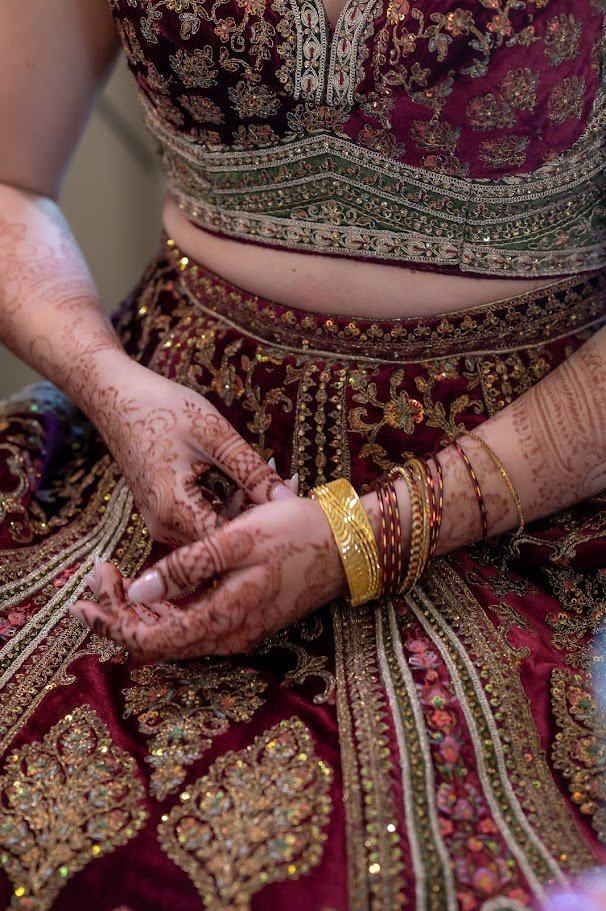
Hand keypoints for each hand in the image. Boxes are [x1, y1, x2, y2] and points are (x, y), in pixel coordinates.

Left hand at [70, 497, 345, 659]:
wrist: (350, 543)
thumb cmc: (296, 533)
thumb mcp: (237, 539)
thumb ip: (186, 566)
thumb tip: (133, 592)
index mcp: (221, 620)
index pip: (148, 640)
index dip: (109, 623)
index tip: (82, 597)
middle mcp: (226, 635)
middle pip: (156, 640)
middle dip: (118, 612)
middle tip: (96, 572)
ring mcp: (236, 629)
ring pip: (173, 630)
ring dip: (139, 607)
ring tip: (114, 572)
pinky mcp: (243, 616)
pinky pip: (193, 620)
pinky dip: (165, 604)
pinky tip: (153, 579)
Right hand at [85, 357, 294, 544]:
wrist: (115, 397)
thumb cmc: (162, 408)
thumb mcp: (215, 435)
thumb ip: (252, 471)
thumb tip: (288, 498)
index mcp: (175, 510)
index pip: (231, 540)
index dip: (266, 524)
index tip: (296, 503)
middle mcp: (163, 527)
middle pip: (224, 539)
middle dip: (259, 515)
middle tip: (294, 485)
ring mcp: (160, 522)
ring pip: (214, 531)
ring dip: (245, 510)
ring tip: (280, 480)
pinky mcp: (162, 513)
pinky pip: (201, 520)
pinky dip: (227, 504)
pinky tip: (249, 482)